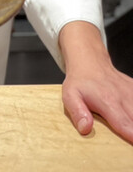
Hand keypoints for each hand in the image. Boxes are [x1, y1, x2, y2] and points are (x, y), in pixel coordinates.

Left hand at [60, 21, 132, 142]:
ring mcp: (130, 93)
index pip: (123, 123)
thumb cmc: (79, 82)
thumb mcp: (70, 96)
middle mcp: (122, 97)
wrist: (89, 62)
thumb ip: (77, 112)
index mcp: (107, 101)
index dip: (131, 135)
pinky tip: (130, 112)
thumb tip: (85, 128)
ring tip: (128, 125)